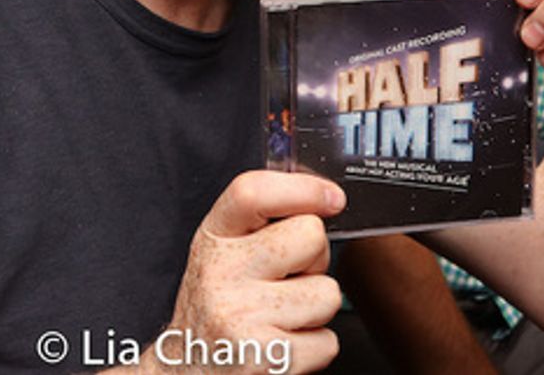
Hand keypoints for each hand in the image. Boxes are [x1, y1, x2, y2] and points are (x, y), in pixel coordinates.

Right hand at [146, 171, 345, 374]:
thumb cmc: (214, 313)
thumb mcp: (222, 258)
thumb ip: (259, 226)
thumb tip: (320, 198)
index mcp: (212, 239)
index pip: (253, 192)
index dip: (301, 188)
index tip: (331, 198)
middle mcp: (221, 271)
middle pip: (311, 237)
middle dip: (316, 261)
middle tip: (289, 280)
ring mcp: (241, 313)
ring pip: (327, 293)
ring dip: (315, 311)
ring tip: (282, 318)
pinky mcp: (265, 355)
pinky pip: (327, 341)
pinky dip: (314, 350)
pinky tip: (283, 347)